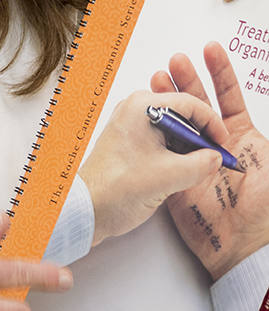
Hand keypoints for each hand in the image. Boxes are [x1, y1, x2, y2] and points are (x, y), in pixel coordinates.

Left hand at [79, 89, 225, 246]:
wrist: (88, 206)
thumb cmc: (118, 187)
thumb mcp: (170, 176)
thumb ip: (200, 164)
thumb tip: (214, 158)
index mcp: (142, 106)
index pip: (189, 104)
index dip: (211, 123)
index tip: (222, 144)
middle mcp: (133, 108)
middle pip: (180, 113)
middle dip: (199, 134)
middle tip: (213, 156)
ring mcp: (128, 123)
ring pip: (170, 126)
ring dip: (186, 144)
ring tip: (197, 166)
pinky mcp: (127, 139)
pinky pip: (158, 137)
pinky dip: (173, 149)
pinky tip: (179, 168)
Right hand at [151, 41, 268, 280]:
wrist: (245, 248)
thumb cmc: (265, 209)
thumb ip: (263, 145)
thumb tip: (258, 126)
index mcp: (243, 138)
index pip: (229, 97)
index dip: (221, 71)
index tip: (210, 48)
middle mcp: (215, 142)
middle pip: (199, 102)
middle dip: (189, 78)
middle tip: (177, 60)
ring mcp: (193, 155)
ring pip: (178, 118)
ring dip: (169, 96)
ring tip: (159, 76)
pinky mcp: (174, 172)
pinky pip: (162, 143)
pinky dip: (156, 124)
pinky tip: (149, 107)